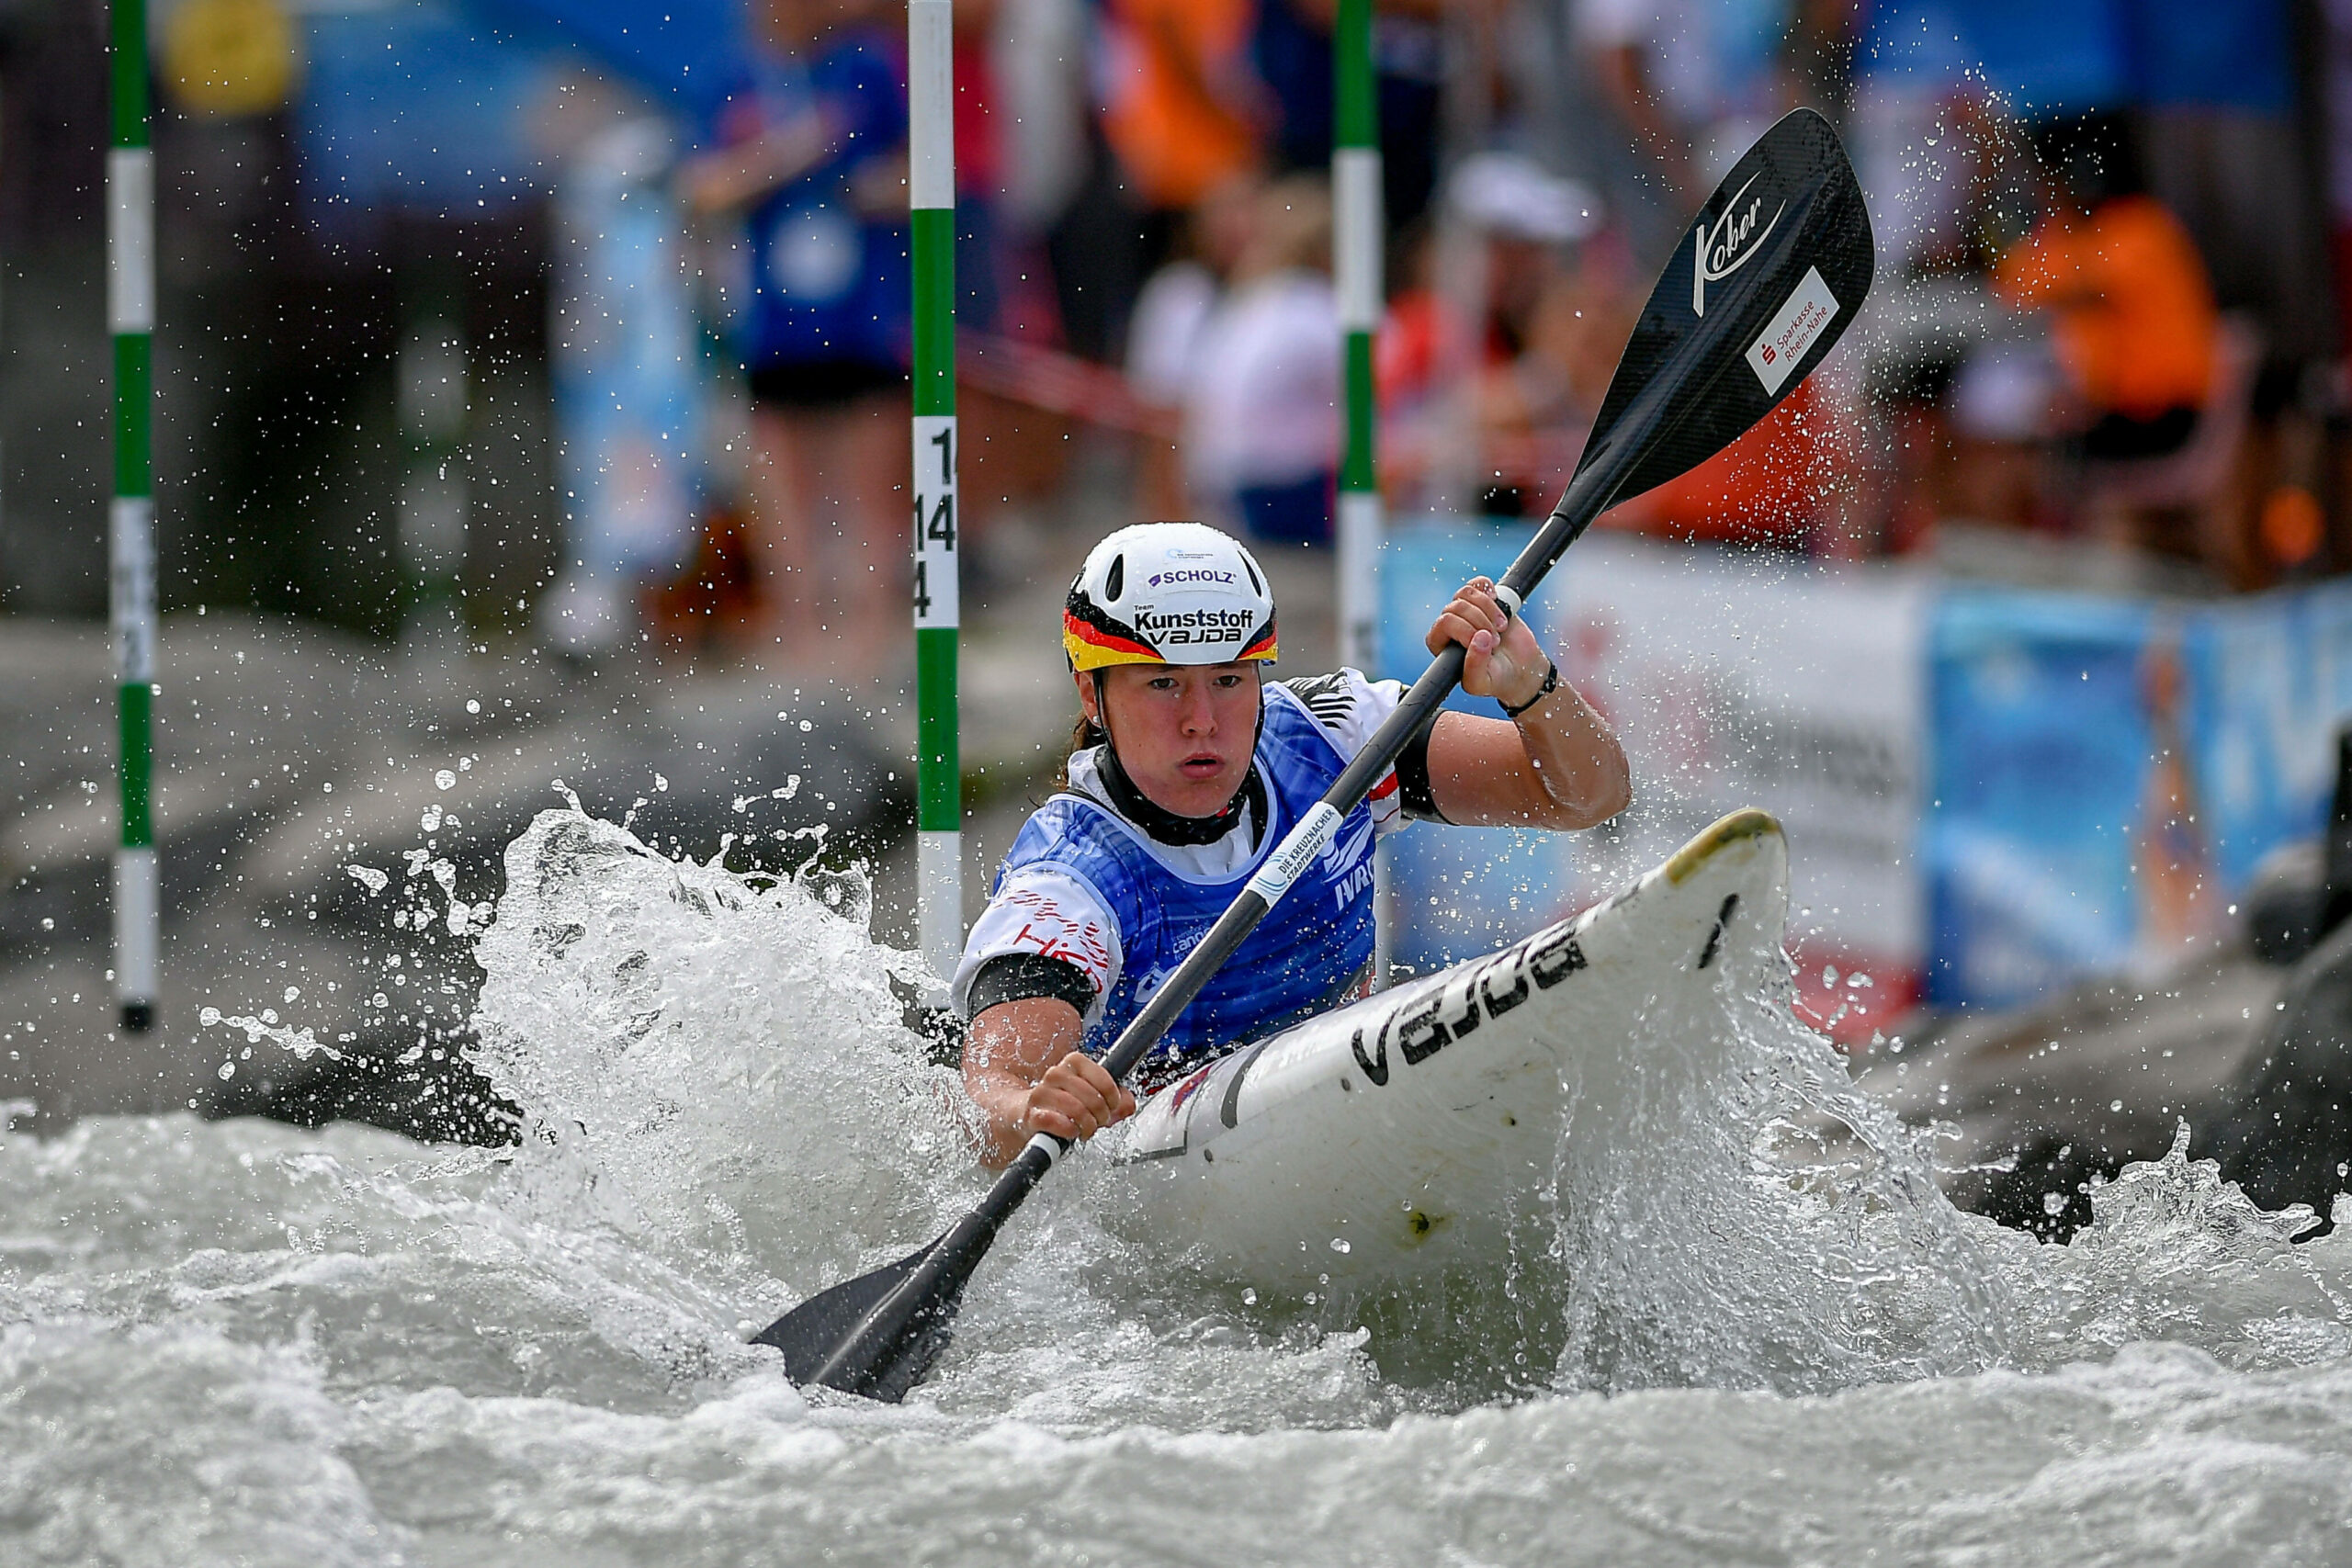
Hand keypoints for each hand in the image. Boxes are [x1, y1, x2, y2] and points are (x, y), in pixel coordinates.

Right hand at [1019, 1052, 1135, 1142]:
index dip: (1113, 1098)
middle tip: (1099, 1122)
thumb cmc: (1063, 1104)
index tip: (1111, 1107)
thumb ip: (1117, 1101)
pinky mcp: (1031, 1114)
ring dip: (1087, 1125)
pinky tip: (1071, 1132)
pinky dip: (1069, 1131)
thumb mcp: (1093, 1098)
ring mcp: (1042, 1093)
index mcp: (1074, 1062)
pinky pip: (1056, 1122)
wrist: (1026, 1113)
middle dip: (1102, 1115)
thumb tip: (1127, 1105)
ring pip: (1076, 1109)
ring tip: (1086, 1130)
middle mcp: (1056, 1073)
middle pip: (1092, 1097)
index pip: (1104, 1079)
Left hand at [1425, 577, 1548, 709]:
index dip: (1466, 629)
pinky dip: (1489, 590)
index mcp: (1441, 644)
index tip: (1484, 642)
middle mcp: (1450, 625)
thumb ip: (1474, 666)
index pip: (1445, 622)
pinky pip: (1478, 583)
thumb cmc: (1496, 679)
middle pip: (1457, 606)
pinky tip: (1499, 603)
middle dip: (1481, 622)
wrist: (1521, 669)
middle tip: (1496, 640)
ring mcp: (1466, 611)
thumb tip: (1479, 638)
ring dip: (1489, 609)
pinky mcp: (1484, 601)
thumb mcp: (1481, 682)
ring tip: (1501, 627)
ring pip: (1467, 593)